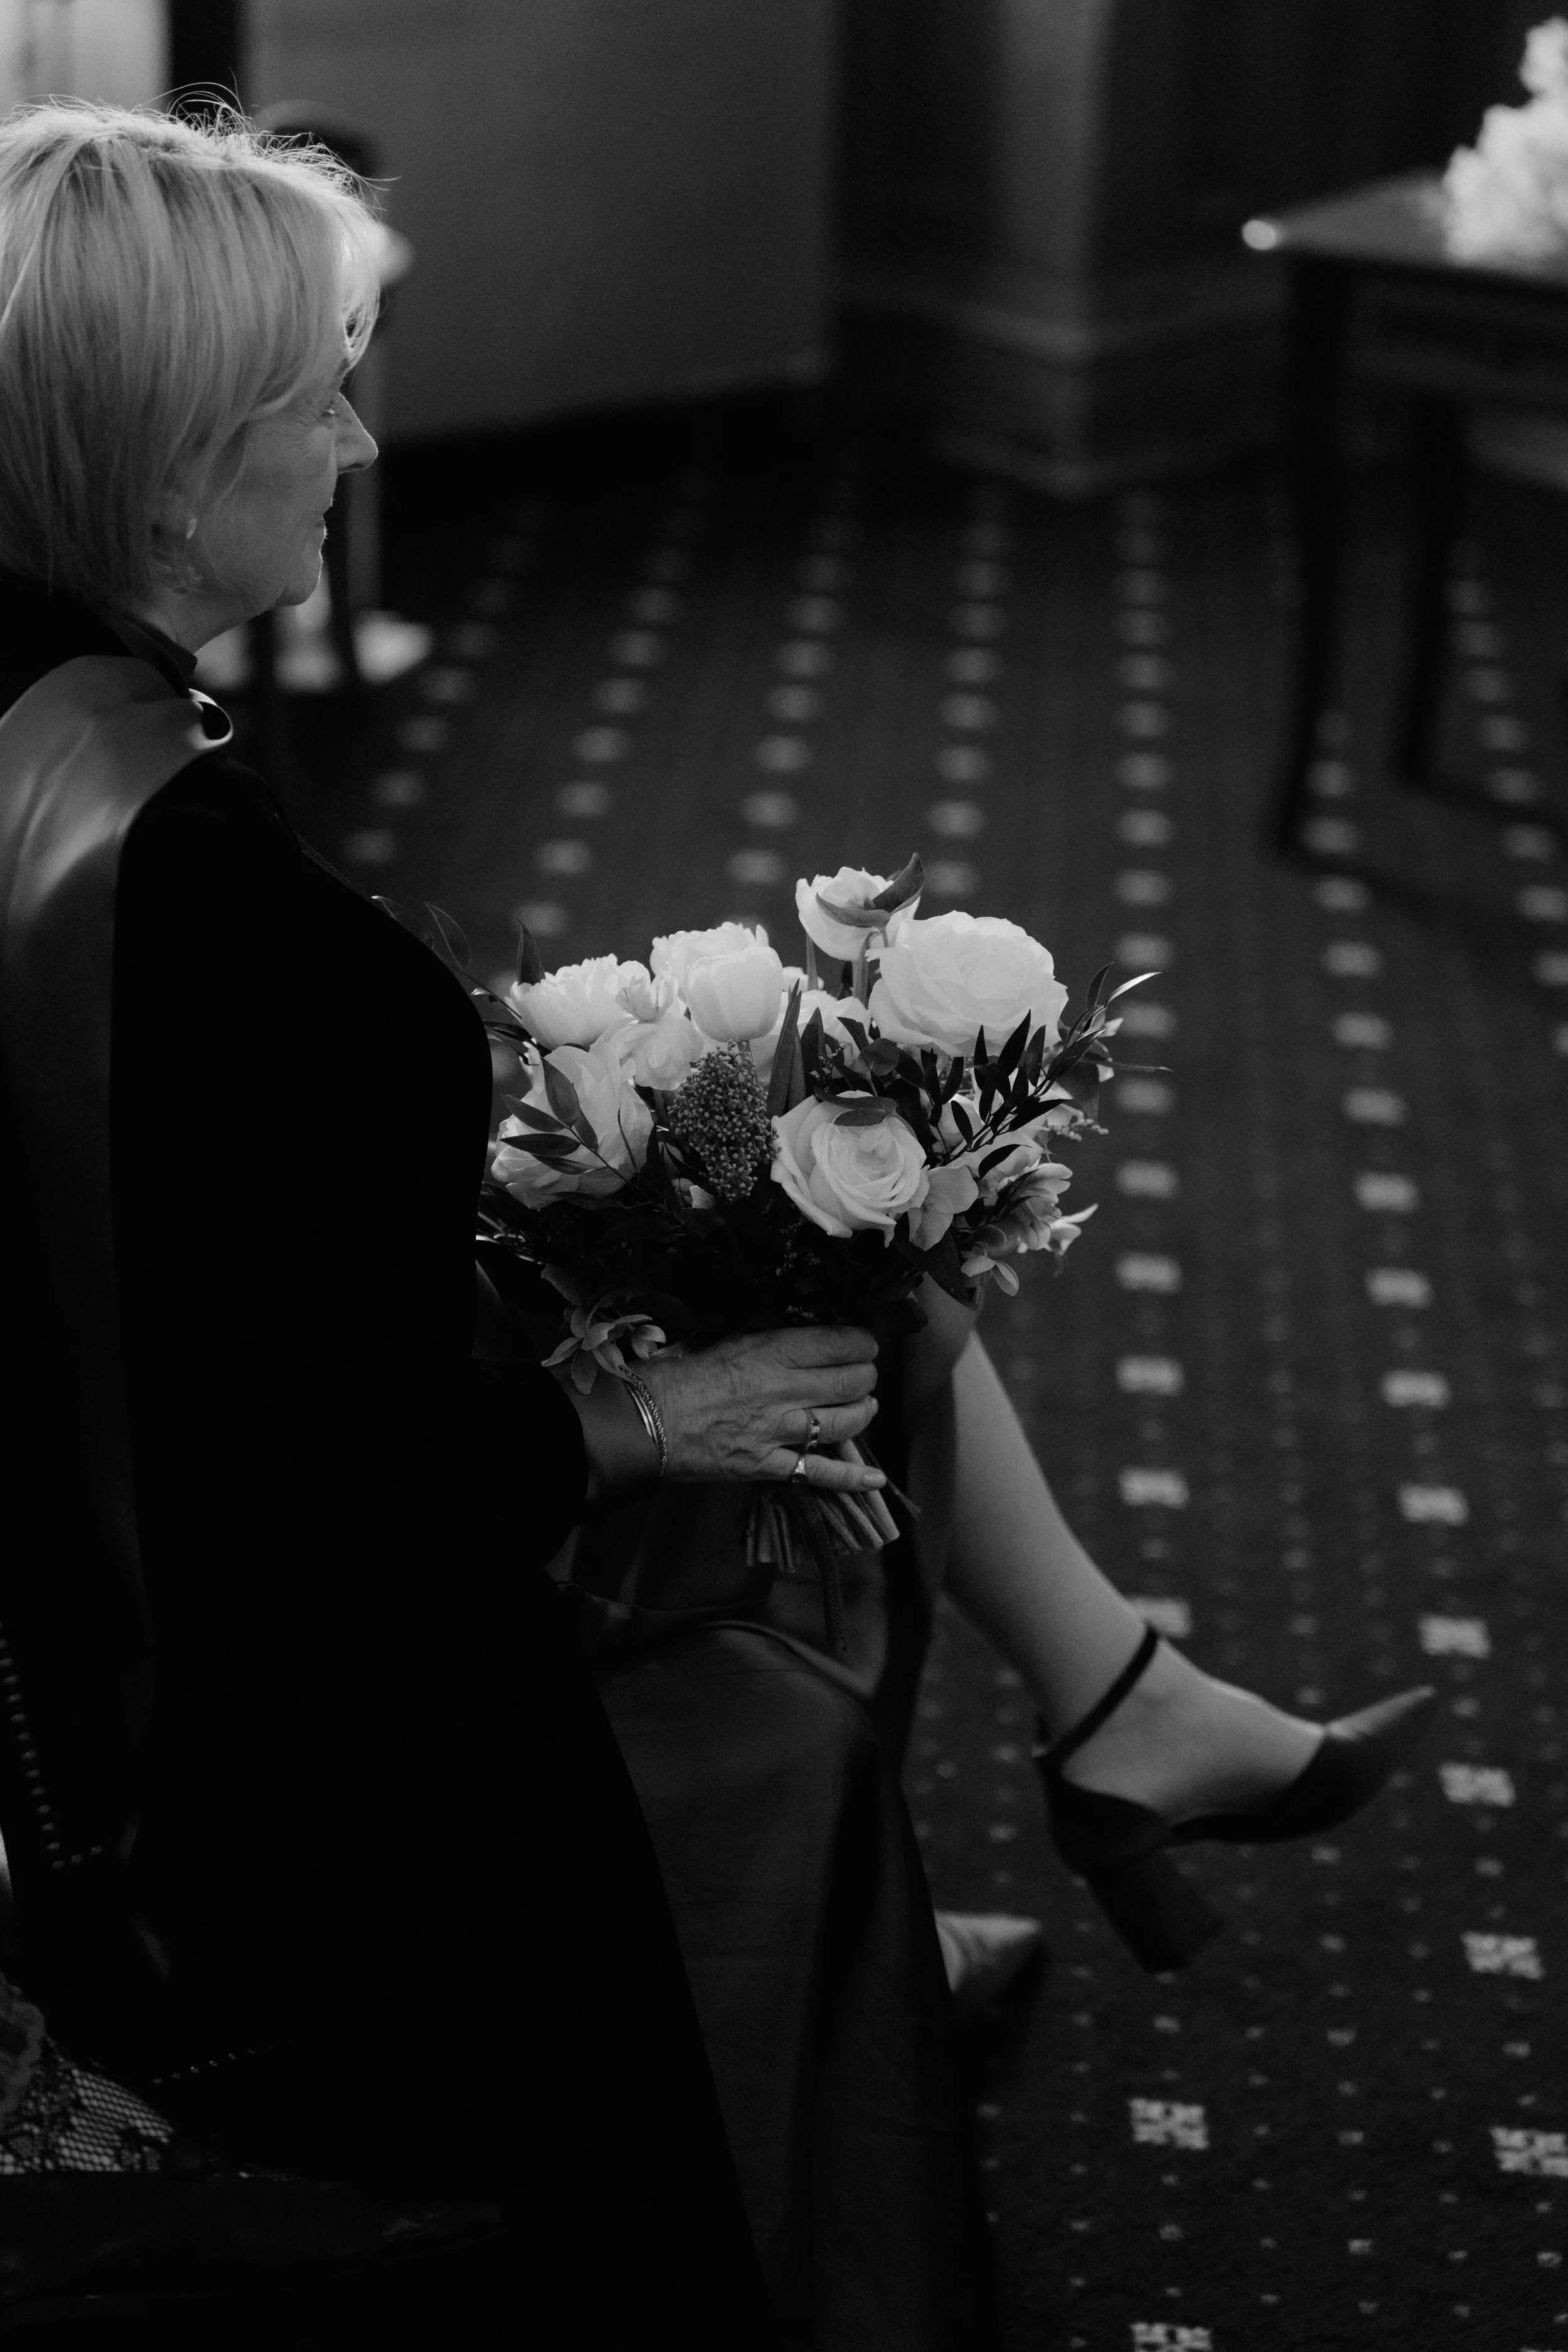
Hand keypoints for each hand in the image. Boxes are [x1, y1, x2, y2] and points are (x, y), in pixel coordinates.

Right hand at [639, 1327, 883, 1492]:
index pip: (837, 1343)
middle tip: (865, 1372)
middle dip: (866, 1375)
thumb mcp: (723, 1339)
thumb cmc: (676, 1374)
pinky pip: (818, 1473)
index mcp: (770, 1352)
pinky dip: (850, 1478)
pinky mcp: (768, 1466)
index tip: (864, 1342)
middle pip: (848, 1382)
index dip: (861, 1342)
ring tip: (867, 1405)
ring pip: (843, 1422)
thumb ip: (762, 1335)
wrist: (645, 1422)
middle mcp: (783, 1390)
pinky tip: (875, 1479)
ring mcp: (778, 1432)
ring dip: (863, 1412)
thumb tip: (790, 1329)